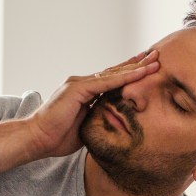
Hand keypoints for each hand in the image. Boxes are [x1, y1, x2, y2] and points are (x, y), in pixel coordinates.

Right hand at [27, 50, 158, 157]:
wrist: (38, 139)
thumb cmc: (58, 137)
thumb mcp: (86, 126)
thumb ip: (98, 119)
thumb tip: (113, 123)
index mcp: (85, 91)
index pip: (113, 79)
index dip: (131, 73)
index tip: (148, 68)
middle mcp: (83, 83)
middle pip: (116, 71)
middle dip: (138, 64)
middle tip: (157, 56)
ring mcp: (79, 84)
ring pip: (114, 73)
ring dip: (136, 67)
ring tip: (155, 61)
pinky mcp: (77, 89)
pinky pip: (106, 82)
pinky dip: (124, 77)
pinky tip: (140, 73)